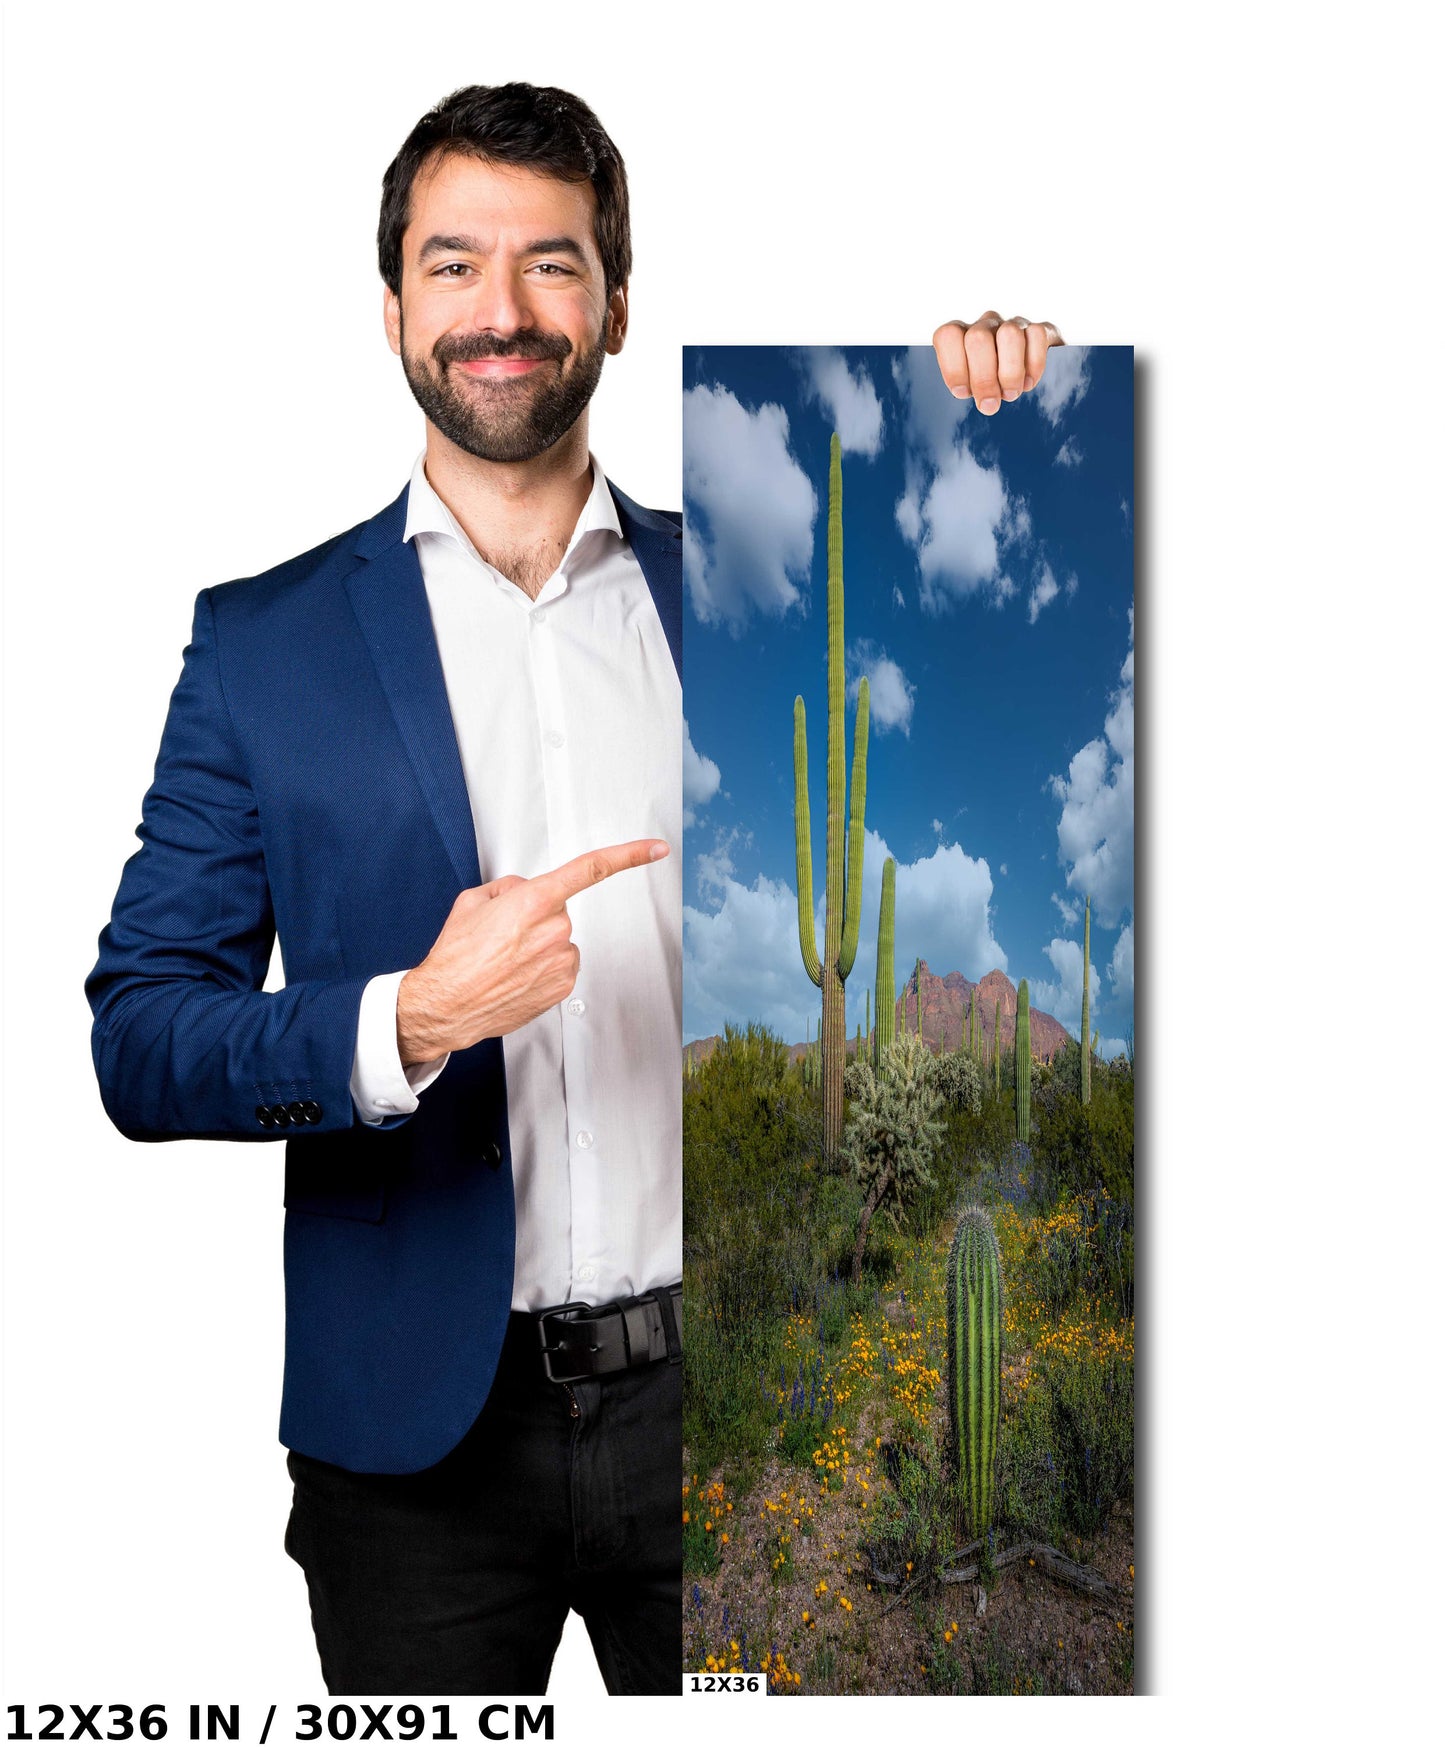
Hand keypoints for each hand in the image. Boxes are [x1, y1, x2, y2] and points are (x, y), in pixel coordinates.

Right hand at [396, 839, 670, 1064]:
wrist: (446, 1005)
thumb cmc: (455, 957)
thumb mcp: (473, 901)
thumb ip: (510, 887)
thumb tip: (526, 891)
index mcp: (534, 900)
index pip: (591, 869)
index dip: (629, 855)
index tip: (656, 849)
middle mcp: (554, 929)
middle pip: (559, 910)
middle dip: (536, 916)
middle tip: (503, 935)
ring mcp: (562, 960)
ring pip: (560, 940)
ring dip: (539, 945)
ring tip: (505, 959)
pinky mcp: (563, 986)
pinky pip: (560, 965)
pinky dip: (542, 968)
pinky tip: (515, 975)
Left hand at [932, 312, 1064, 413]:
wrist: (1025, 378)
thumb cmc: (991, 384)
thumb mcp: (972, 388)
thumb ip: (970, 390)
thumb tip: (987, 402)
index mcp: (962, 336)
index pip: (948, 335)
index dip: (954, 367)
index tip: (962, 392)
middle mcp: (986, 325)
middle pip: (978, 339)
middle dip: (984, 378)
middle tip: (991, 403)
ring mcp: (1013, 324)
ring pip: (1009, 334)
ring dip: (1010, 373)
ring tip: (1010, 393)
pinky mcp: (1041, 329)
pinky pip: (1037, 335)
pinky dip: (1034, 365)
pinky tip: (1028, 382)